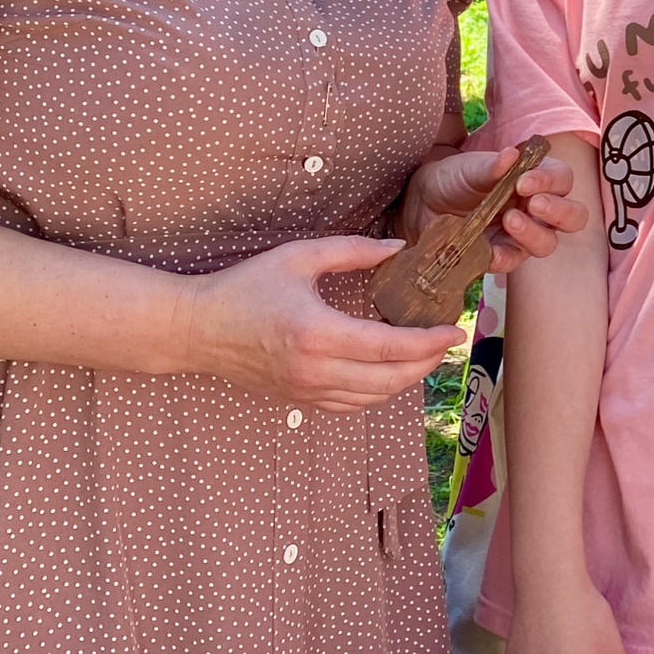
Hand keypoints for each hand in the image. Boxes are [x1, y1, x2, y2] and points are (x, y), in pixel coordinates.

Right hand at [178, 234, 461, 408]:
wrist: (199, 329)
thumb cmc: (246, 287)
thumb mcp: (299, 257)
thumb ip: (352, 251)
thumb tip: (399, 247)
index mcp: (319, 333)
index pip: (390, 347)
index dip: (429, 341)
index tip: (454, 329)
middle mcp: (316, 370)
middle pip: (390, 379)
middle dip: (427, 363)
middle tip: (448, 343)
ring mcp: (307, 391)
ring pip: (374, 397)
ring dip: (407, 380)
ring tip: (426, 356)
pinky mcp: (299, 400)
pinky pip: (351, 406)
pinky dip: (378, 393)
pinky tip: (390, 373)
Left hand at [396, 144, 586, 270]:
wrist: (421, 203)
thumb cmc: (454, 178)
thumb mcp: (469, 168)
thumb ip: (491, 166)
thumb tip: (511, 155)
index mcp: (536, 180)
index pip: (562, 180)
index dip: (551, 181)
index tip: (525, 181)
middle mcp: (536, 209)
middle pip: (573, 217)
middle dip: (559, 211)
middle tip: (533, 204)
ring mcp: (521, 236)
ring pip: (548, 243)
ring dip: (534, 233)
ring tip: (510, 220)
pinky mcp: (499, 256)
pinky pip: (512, 262)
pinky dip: (505, 257)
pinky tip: (491, 250)